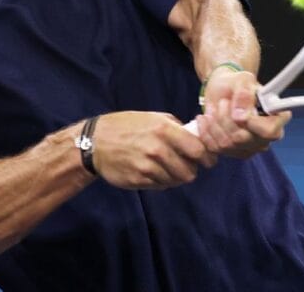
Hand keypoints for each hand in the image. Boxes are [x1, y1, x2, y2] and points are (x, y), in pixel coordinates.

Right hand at [91, 111, 216, 189]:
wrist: (95, 142)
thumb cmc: (126, 126)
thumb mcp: (152, 117)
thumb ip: (176, 127)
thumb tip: (198, 137)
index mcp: (164, 130)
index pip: (198, 150)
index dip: (208, 157)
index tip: (208, 160)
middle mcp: (158, 149)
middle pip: (190, 172)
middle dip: (191, 170)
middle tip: (185, 165)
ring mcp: (148, 167)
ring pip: (176, 181)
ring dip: (175, 176)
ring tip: (166, 167)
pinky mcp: (139, 180)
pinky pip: (161, 186)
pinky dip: (161, 181)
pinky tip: (153, 171)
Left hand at [194, 69, 290, 158]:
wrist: (222, 90)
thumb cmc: (236, 84)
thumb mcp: (242, 79)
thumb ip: (244, 93)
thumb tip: (240, 115)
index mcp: (276, 119)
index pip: (269, 131)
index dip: (251, 122)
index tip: (237, 109)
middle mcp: (265, 138)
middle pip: (242, 138)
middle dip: (225, 118)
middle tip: (223, 102)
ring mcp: (249, 148)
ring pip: (226, 144)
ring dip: (214, 123)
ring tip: (214, 108)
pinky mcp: (232, 153)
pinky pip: (214, 148)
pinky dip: (205, 131)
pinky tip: (206, 118)